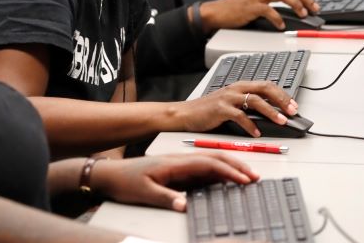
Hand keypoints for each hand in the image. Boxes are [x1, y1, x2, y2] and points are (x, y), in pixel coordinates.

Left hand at [92, 152, 259, 211]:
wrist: (110, 174)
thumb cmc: (126, 181)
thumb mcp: (144, 193)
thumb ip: (166, 198)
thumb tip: (186, 205)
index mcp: (174, 163)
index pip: (207, 164)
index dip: (227, 171)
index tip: (243, 179)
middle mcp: (179, 160)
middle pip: (214, 158)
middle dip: (236, 165)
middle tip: (254, 176)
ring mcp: (179, 163)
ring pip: (210, 161)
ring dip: (229, 166)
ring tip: (247, 175)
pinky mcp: (177, 169)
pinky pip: (202, 168)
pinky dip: (219, 171)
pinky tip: (226, 178)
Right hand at [174, 81, 298, 136]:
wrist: (186, 113)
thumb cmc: (209, 111)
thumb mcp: (231, 104)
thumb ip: (247, 106)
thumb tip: (270, 114)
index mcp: (240, 86)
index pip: (267, 85)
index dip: (282, 94)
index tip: (294, 105)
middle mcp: (236, 88)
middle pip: (265, 88)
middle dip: (281, 99)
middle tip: (292, 111)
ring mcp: (228, 97)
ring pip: (255, 100)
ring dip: (271, 111)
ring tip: (281, 121)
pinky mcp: (220, 109)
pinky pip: (240, 116)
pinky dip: (251, 125)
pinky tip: (257, 133)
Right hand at [198, 0, 318, 32]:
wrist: (216, 12)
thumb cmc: (236, 9)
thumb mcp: (257, 2)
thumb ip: (272, 3)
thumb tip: (292, 12)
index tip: (315, 5)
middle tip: (314, 9)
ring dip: (295, 4)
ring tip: (302, 14)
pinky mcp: (250, 7)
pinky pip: (268, 10)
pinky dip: (277, 17)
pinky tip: (281, 25)